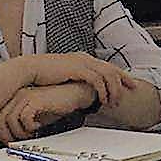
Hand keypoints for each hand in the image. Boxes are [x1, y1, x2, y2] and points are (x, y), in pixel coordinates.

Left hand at [0, 82, 94, 146]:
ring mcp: (25, 96)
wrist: (75, 94)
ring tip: (29, 134)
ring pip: (9, 120)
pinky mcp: (35, 99)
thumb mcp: (33, 118)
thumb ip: (18, 126)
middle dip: (5, 136)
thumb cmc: (55, 105)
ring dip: (18, 133)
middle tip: (14, 143)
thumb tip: (4, 140)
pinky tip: (37, 127)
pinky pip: (24, 118)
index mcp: (13, 98)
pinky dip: (29, 126)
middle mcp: (17, 95)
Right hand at [21, 52, 136, 108]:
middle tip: (132, 90)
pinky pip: (97, 80)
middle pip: (112, 68)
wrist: (29, 69)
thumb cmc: (43, 75)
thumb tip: (82, 89)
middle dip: (124, 80)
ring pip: (108, 75)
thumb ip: (75, 79)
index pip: (108, 66)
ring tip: (114, 102)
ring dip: (114, 89)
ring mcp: (82, 62)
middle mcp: (85, 58)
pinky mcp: (78, 69)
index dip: (121, 75)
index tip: (130, 84)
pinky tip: (103, 100)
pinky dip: (103, 90)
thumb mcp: (63, 75)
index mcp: (83, 58)